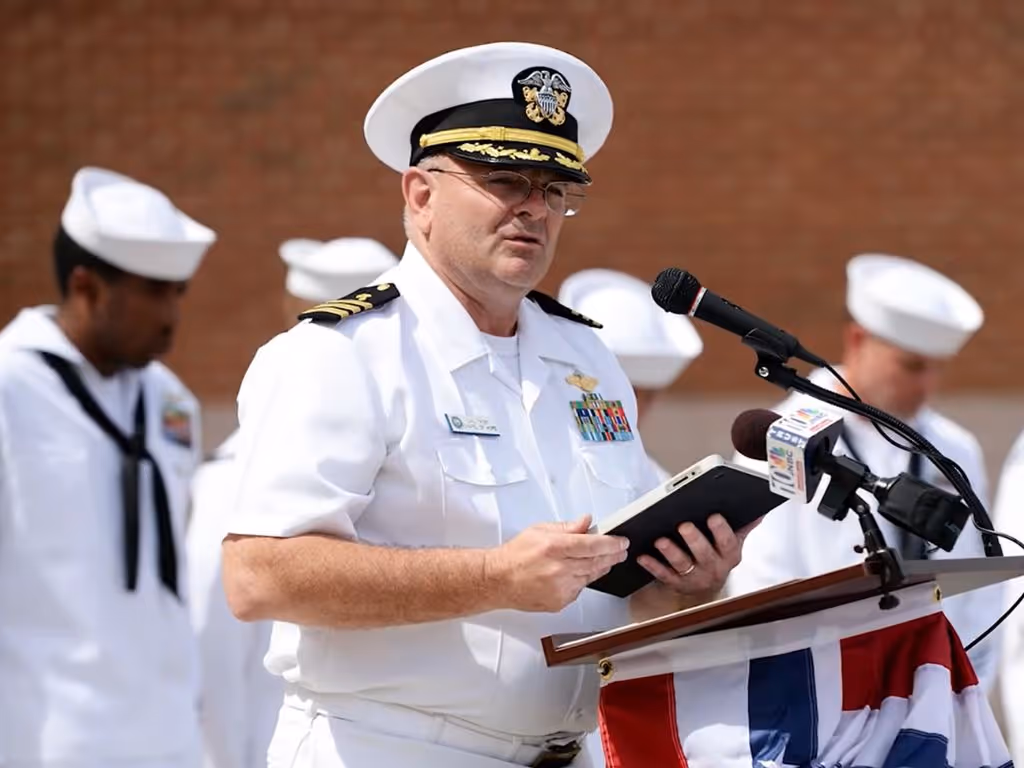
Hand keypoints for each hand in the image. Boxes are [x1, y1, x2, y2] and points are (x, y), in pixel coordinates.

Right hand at [485, 515, 628, 612]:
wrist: (498, 580)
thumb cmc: (515, 555)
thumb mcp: (540, 530)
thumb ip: (567, 527)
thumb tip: (586, 522)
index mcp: (554, 547)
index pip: (592, 544)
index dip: (612, 543)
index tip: (622, 542)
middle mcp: (559, 568)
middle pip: (596, 562)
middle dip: (612, 556)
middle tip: (621, 551)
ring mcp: (560, 588)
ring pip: (590, 577)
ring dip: (599, 568)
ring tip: (603, 560)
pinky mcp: (559, 602)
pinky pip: (579, 590)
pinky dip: (582, 581)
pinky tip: (576, 574)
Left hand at [637, 514, 761, 602]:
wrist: (707, 588)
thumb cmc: (718, 557)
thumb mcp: (732, 543)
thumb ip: (743, 526)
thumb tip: (758, 512)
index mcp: (729, 555)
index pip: (728, 542)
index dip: (721, 530)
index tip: (713, 516)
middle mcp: (713, 568)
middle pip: (704, 554)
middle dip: (694, 540)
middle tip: (684, 526)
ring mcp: (695, 577)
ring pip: (683, 565)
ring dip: (671, 552)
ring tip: (660, 540)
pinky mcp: (677, 583)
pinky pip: (664, 575)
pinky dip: (653, 565)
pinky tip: (643, 556)